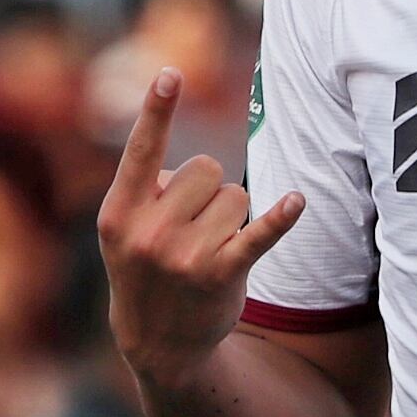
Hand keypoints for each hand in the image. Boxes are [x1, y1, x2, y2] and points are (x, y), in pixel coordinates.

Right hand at [100, 70, 303, 387]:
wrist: (158, 343)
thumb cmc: (146, 269)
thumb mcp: (126, 231)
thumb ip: (148, 190)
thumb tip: (193, 171)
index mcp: (119, 212)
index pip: (142, 151)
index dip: (157, 110)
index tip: (170, 73)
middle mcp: (149, 231)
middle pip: (205, 169)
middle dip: (208, 190)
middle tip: (192, 227)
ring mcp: (185, 255)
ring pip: (235, 196)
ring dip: (232, 216)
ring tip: (210, 247)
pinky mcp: (222, 274)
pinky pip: (258, 233)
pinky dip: (280, 217)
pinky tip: (297, 201)